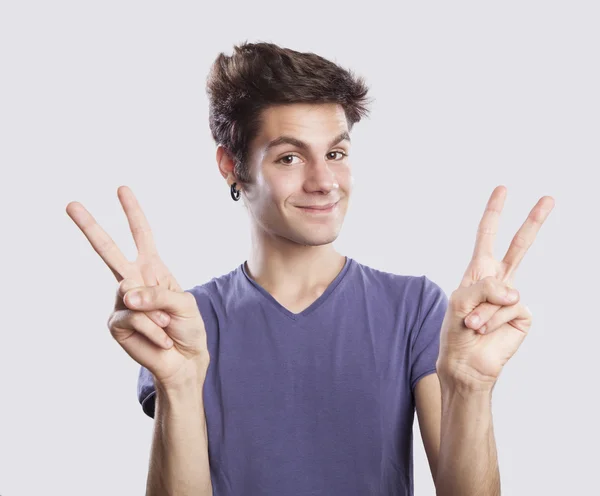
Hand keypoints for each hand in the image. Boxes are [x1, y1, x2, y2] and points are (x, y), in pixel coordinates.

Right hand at [66, 186, 208, 387]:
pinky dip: (151, 328)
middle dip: (90, 227)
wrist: (184, 360)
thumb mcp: (183, 304)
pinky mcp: (116, 323)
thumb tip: (125, 293)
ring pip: (129, 293)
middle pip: (109, 251)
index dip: (133, 213)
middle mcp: (133, 281)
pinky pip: (132, 317)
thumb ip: (157, 295)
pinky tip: (160, 338)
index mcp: (153, 269)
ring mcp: (122, 301)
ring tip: (165, 326)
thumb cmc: (187, 328)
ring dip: (155, 313)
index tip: (122, 189)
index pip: (142, 236)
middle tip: (71, 204)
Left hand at [436, 185, 554, 389]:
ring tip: (472, 325)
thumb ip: (485, 286)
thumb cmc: (455, 330)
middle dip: (533, 222)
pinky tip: (485, 330)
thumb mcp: (460, 299)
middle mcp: (497, 281)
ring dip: (482, 311)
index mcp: (479, 271)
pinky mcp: (521, 315)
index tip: (502, 189)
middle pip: (519, 246)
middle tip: (548, 198)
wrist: (463, 363)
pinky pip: (509, 308)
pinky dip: (492, 319)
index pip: (488, 236)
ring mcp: (511, 298)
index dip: (494, 212)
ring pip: (503, 291)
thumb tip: (514, 292)